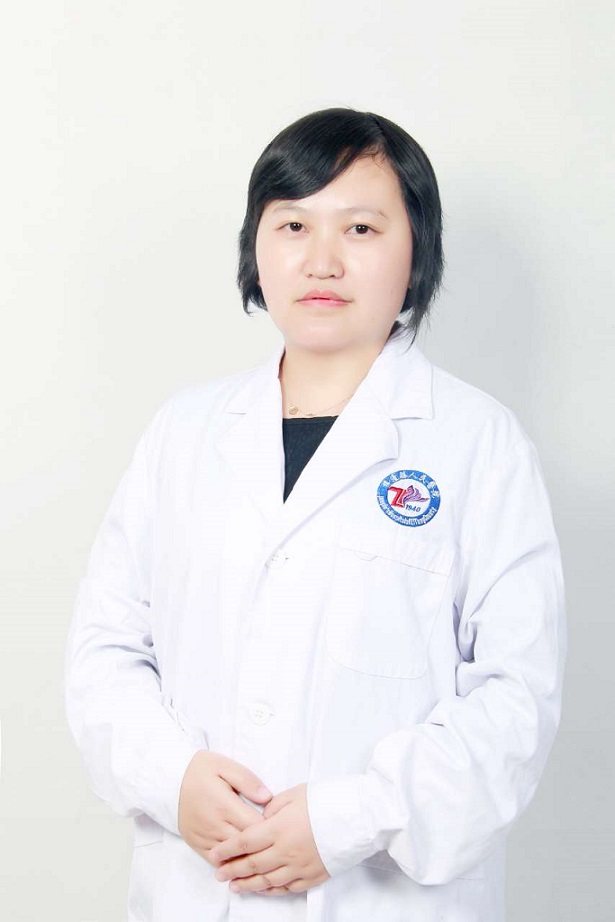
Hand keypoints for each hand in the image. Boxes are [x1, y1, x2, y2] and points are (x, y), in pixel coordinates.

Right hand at [178, 751, 271, 865]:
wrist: (170, 780)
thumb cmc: (201, 770)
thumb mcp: (225, 765)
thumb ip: (248, 780)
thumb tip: (268, 798)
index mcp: (224, 805)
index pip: (255, 826)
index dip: (270, 828)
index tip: (279, 824)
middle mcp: (214, 825)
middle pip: (246, 845)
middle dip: (262, 845)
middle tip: (276, 842)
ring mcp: (204, 838)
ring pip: (232, 857)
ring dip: (248, 856)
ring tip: (263, 853)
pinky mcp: (196, 845)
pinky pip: (216, 862)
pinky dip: (230, 863)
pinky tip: (241, 861)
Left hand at [210, 783, 329, 895]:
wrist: (358, 817)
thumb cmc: (326, 800)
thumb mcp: (295, 794)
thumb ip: (273, 807)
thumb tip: (262, 818)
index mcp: (279, 828)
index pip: (245, 842)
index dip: (227, 850)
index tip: (214, 855)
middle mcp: (286, 851)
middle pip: (252, 864)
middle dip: (232, 870)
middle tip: (218, 874)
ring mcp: (299, 867)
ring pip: (267, 880)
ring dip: (248, 884)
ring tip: (235, 886)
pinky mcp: (313, 876)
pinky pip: (287, 888)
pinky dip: (271, 890)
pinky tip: (263, 889)